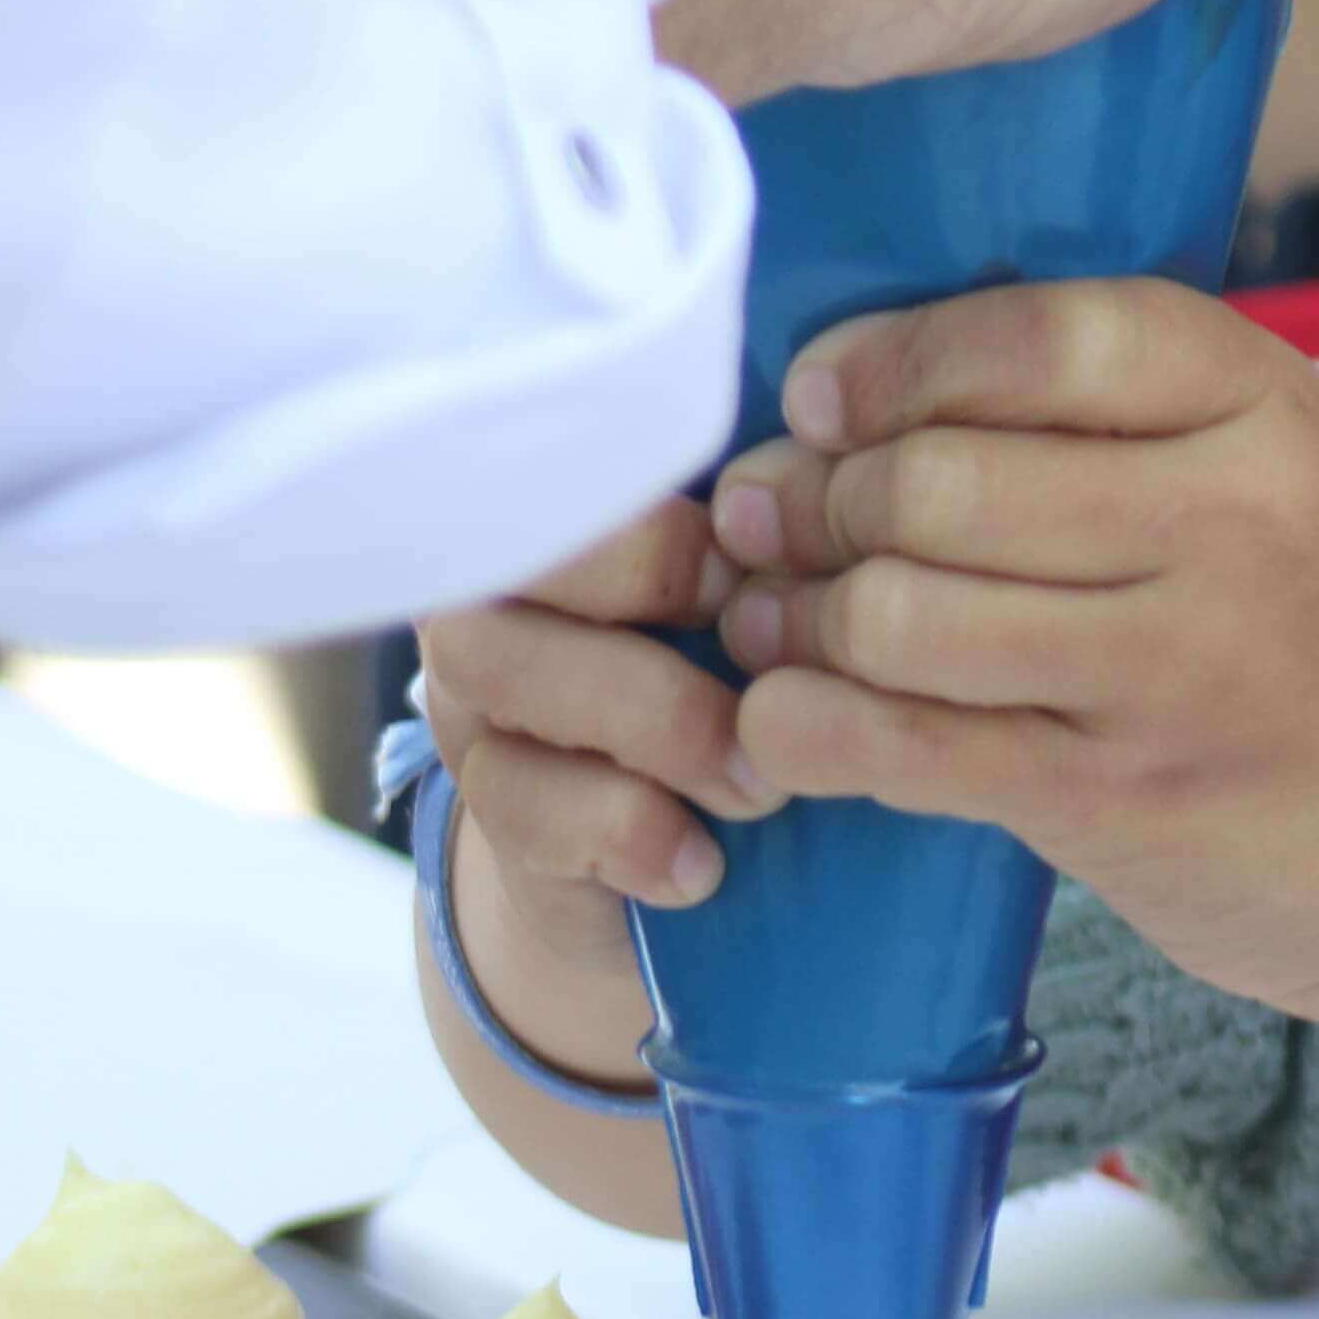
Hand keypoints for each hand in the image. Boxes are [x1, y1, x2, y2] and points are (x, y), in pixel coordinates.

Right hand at [412, 502, 763, 1087]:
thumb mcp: (788, 600)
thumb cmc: (759, 677)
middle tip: (776, 676)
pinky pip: (514, 796)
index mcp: (590, 502)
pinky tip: (700, 865)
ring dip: (654, 724)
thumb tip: (845, 499)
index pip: (580, 454)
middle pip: (522, 542)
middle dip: (655, 584)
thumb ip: (792, 542)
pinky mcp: (481, 796)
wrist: (679, 836)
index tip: (754, 569)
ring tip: (759, 787)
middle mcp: (505, 576)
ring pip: (500, 664)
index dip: (668, 513)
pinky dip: (622, 831)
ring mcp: (473, 685)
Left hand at [704, 280, 1318, 1036]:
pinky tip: (798, 724)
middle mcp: (1236, 519)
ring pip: (898, 611)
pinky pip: (902, 747)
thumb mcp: (1292, 481)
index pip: (1032, 338)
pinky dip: (809, 731)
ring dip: (801, 624)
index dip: (888, 363)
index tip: (820, 404)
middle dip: (815, 504)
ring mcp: (1183, 666)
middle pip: (932, 476)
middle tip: (777, 532)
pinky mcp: (1127, 798)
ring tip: (789, 631)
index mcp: (1269, 408)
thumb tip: (845, 404)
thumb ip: (1121, 428)